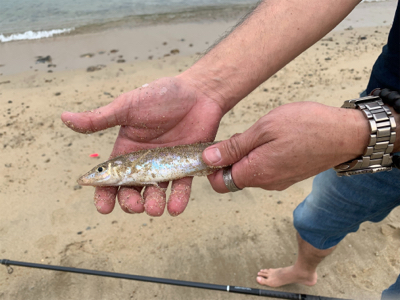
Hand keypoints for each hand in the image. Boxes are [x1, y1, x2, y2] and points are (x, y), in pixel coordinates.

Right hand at [61, 76, 222, 215]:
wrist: (197, 92)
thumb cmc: (160, 96)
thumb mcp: (127, 107)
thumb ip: (100, 118)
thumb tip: (64, 117)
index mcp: (126, 150)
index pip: (111, 177)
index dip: (104, 193)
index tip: (103, 207)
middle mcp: (144, 162)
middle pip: (132, 190)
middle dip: (130, 202)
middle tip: (134, 206)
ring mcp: (165, 166)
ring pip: (155, 192)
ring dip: (152, 204)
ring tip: (154, 209)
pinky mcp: (186, 167)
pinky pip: (181, 187)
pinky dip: (178, 199)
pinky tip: (174, 208)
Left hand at [202, 101, 369, 191]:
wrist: (345, 134)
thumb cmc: (306, 126)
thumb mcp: (264, 129)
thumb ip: (234, 147)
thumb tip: (208, 159)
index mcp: (257, 173)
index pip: (219, 183)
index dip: (212, 167)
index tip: (216, 148)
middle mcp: (266, 183)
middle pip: (233, 177)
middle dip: (231, 157)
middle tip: (245, 134)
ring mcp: (279, 181)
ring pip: (249, 172)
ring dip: (247, 155)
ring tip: (263, 134)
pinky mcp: (288, 176)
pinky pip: (265, 170)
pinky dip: (261, 156)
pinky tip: (274, 140)